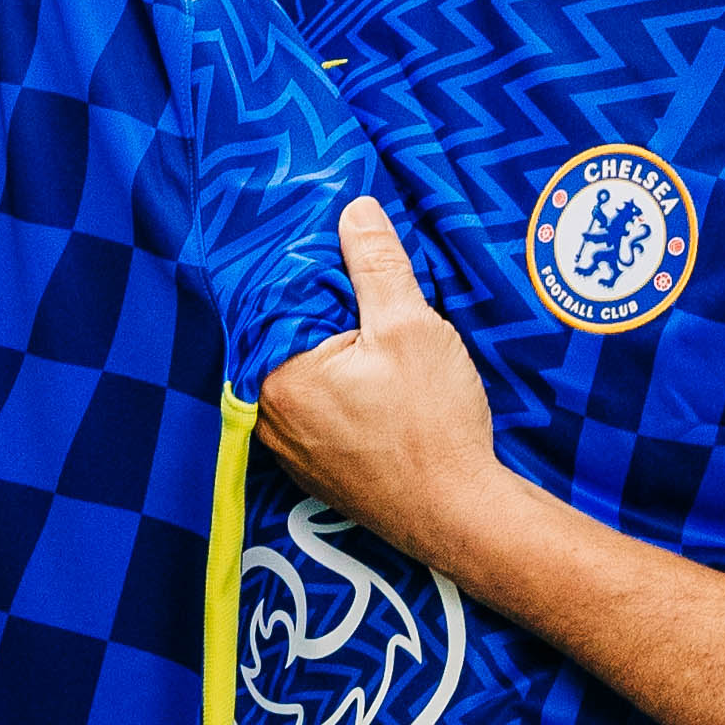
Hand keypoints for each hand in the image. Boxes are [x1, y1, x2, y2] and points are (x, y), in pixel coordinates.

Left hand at [248, 200, 511, 568]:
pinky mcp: (314, 469)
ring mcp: (288, 448)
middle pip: (283, 337)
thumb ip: (376, 264)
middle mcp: (266, 416)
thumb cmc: (432, 424)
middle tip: (356, 275)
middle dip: (317, 306)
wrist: (458, 514)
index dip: (306, 265)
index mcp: (275, 374)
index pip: (274, 298)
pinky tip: (370, 376)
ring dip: (326, 348)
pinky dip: (333, 387)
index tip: (332, 240)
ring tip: (368, 322)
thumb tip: (354, 209)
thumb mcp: (409, 325)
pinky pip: (312, 410)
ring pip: (298, 375)